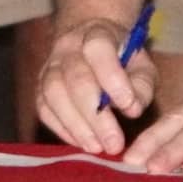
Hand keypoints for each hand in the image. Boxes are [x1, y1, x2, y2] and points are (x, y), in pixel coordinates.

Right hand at [25, 14, 149, 156]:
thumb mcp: (142, 66)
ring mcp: (49, 66)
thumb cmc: (123, 60)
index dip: (112, 77)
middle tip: (114, 144)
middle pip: (75, 78)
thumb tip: (132, 109)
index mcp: (97, 33)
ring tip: (97, 148)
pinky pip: (44, 109)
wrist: (91, 45)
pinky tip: (82, 143)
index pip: (98, 48)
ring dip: (76, 126)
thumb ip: (142, 86)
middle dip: (95, 115)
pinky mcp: (40, 87)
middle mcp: (68, 47)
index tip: (128, 105)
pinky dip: (62, 129)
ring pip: (54, 94)